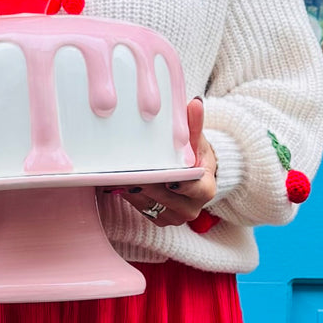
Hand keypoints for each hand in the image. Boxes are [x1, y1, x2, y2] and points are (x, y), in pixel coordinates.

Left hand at [111, 98, 216, 227]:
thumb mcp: (198, 140)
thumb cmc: (196, 155)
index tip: (167, 178)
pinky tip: (117, 179)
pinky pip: (139, 207)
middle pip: (165, 195)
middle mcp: (191, 208)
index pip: (195, 189)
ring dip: (133, 187)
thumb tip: (195, 103)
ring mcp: (174, 216)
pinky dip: (128, 193)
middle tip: (128, 168)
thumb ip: (195, 124)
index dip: (181, 184)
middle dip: (148, 181)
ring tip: (116, 171)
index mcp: (205, 189)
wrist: (194, 177)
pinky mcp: (158, 219)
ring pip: (149, 202)